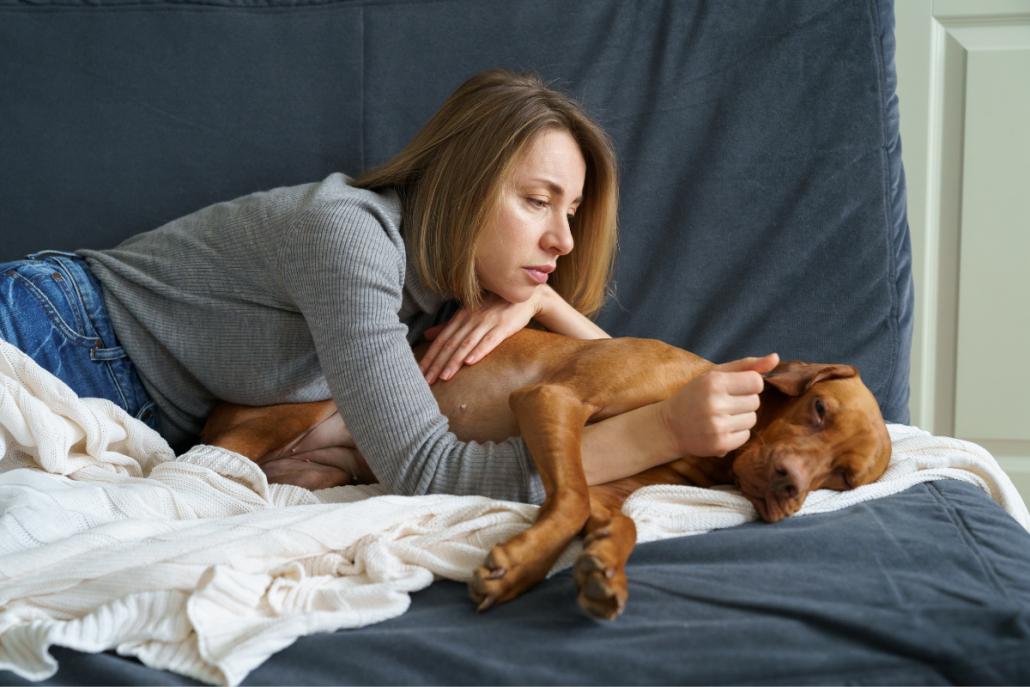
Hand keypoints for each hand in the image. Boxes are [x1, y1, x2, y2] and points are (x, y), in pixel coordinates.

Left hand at [419, 290, 545, 383]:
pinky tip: (470, 362)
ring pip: (466, 344)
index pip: (441, 340)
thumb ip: (448, 326)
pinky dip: (479, 351)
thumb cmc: (494, 306)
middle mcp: (470, 319)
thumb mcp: (469, 313)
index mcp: (460, 317)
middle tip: (426, 381)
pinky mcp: (503, 326)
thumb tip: (427, 335)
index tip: (419, 373)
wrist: (523, 296)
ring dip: (454, 361)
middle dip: (437, 364)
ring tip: (443, 377)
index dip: (429, 356)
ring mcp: (487, 322)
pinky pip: (489, 340)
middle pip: (450, 344)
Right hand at [659, 353, 779, 457]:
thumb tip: (776, 358)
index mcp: (714, 382)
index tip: (735, 388)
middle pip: (755, 402)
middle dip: (744, 402)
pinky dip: (737, 433)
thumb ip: (745, 366)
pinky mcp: (720, 444)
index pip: (756, 382)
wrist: (669, 427)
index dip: (749, 385)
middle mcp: (715, 404)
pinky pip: (746, 436)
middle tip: (724, 403)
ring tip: (722, 416)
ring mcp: (718, 426)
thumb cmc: (694, 396)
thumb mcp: (714, 375)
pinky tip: (721, 429)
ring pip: (752, 419)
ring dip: (741, 418)